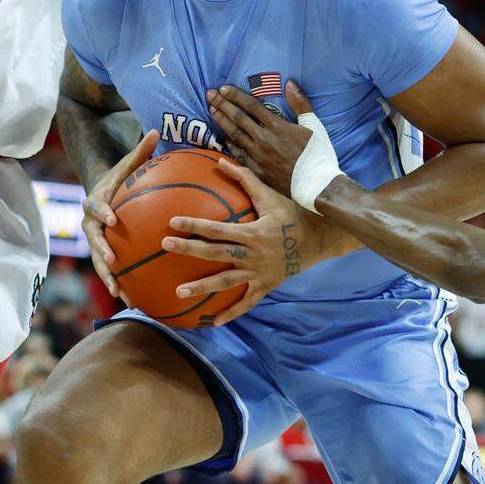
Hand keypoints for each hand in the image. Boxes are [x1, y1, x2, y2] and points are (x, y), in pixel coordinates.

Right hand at [82, 129, 159, 298]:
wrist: (100, 195)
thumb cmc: (119, 179)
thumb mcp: (127, 164)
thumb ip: (140, 151)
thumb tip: (155, 130)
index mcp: (95, 202)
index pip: (96, 207)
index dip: (103, 213)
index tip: (112, 220)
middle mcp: (91, 225)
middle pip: (93, 240)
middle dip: (101, 252)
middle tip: (113, 262)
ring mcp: (96, 241)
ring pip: (99, 262)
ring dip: (109, 278)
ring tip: (121, 293)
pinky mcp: (104, 254)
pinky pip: (111, 271)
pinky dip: (121, 284)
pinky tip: (135, 300)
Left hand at [161, 159, 322, 325]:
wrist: (319, 240)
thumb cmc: (292, 214)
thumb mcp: (269, 195)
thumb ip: (244, 179)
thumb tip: (220, 161)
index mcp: (252, 232)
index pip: (218, 228)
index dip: (195, 224)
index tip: (172, 222)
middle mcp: (253, 254)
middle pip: (216, 253)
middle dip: (189, 250)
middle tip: (165, 246)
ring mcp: (259, 272)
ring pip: (226, 282)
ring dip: (202, 287)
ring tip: (178, 292)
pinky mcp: (265, 285)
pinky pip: (247, 302)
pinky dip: (232, 313)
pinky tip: (214, 322)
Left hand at [206, 81, 314, 195]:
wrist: (316, 184)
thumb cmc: (318, 154)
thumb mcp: (313, 125)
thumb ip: (300, 103)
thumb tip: (289, 83)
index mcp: (278, 126)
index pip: (251, 106)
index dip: (236, 96)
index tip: (224, 88)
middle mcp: (264, 139)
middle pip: (238, 118)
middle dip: (222, 104)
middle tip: (209, 94)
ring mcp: (258, 155)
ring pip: (235, 135)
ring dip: (221, 121)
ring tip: (211, 110)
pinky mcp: (257, 170)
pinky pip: (238, 155)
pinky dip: (229, 145)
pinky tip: (222, 138)